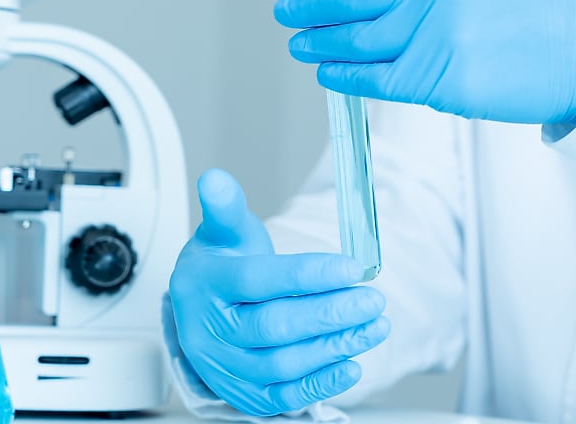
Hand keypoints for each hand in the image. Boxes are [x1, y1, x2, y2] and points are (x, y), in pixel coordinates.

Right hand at [168, 169, 389, 416]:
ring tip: (373, 326)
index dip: (308, 274)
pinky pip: (282, 397)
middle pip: (273, 327)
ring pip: (281, 365)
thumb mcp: (222, 232)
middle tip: (372, 300)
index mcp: (204, 284)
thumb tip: (215, 178)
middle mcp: (206, 330)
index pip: (257, 280)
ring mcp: (222, 367)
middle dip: (330, 314)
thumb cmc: (222, 266)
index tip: (352, 268)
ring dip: (334, 347)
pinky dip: (320, 384)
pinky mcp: (241, 394)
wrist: (202, 311)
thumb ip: (225, 206)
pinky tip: (351, 363)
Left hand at [274, 0, 575, 123]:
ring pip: (359, 39)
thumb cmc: (533, 9)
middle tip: (285, 12)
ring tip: (299, 43)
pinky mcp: (445, 77)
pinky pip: (378, 78)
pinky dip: (344, 75)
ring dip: (320, 41)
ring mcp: (440, 32)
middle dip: (309, 6)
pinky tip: (327, 71)